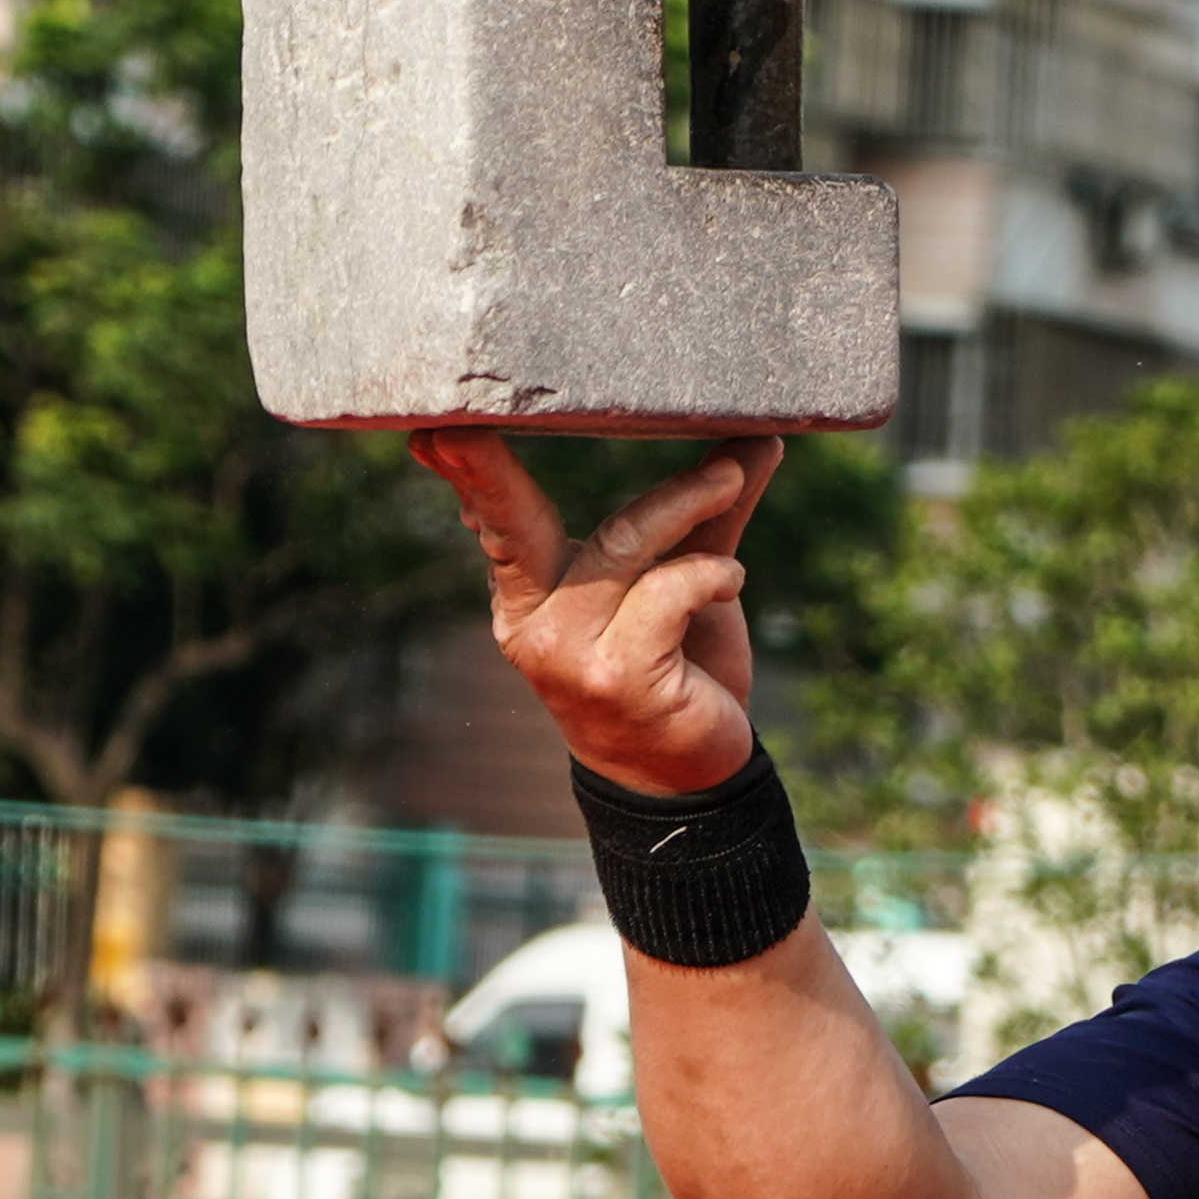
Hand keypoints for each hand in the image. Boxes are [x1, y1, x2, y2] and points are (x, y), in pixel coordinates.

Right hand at [408, 429, 783, 794]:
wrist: (690, 771)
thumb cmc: (678, 666)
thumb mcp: (684, 579)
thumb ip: (711, 511)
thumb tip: (764, 434)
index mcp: (530, 593)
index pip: (497, 519)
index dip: (472, 474)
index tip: (434, 428)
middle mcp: (534, 622)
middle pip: (519, 523)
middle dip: (487, 471)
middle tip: (464, 427)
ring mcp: (569, 653)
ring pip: (620, 544)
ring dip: (683, 500)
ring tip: (730, 479)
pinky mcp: (618, 675)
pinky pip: (665, 592)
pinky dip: (709, 573)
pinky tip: (732, 579)